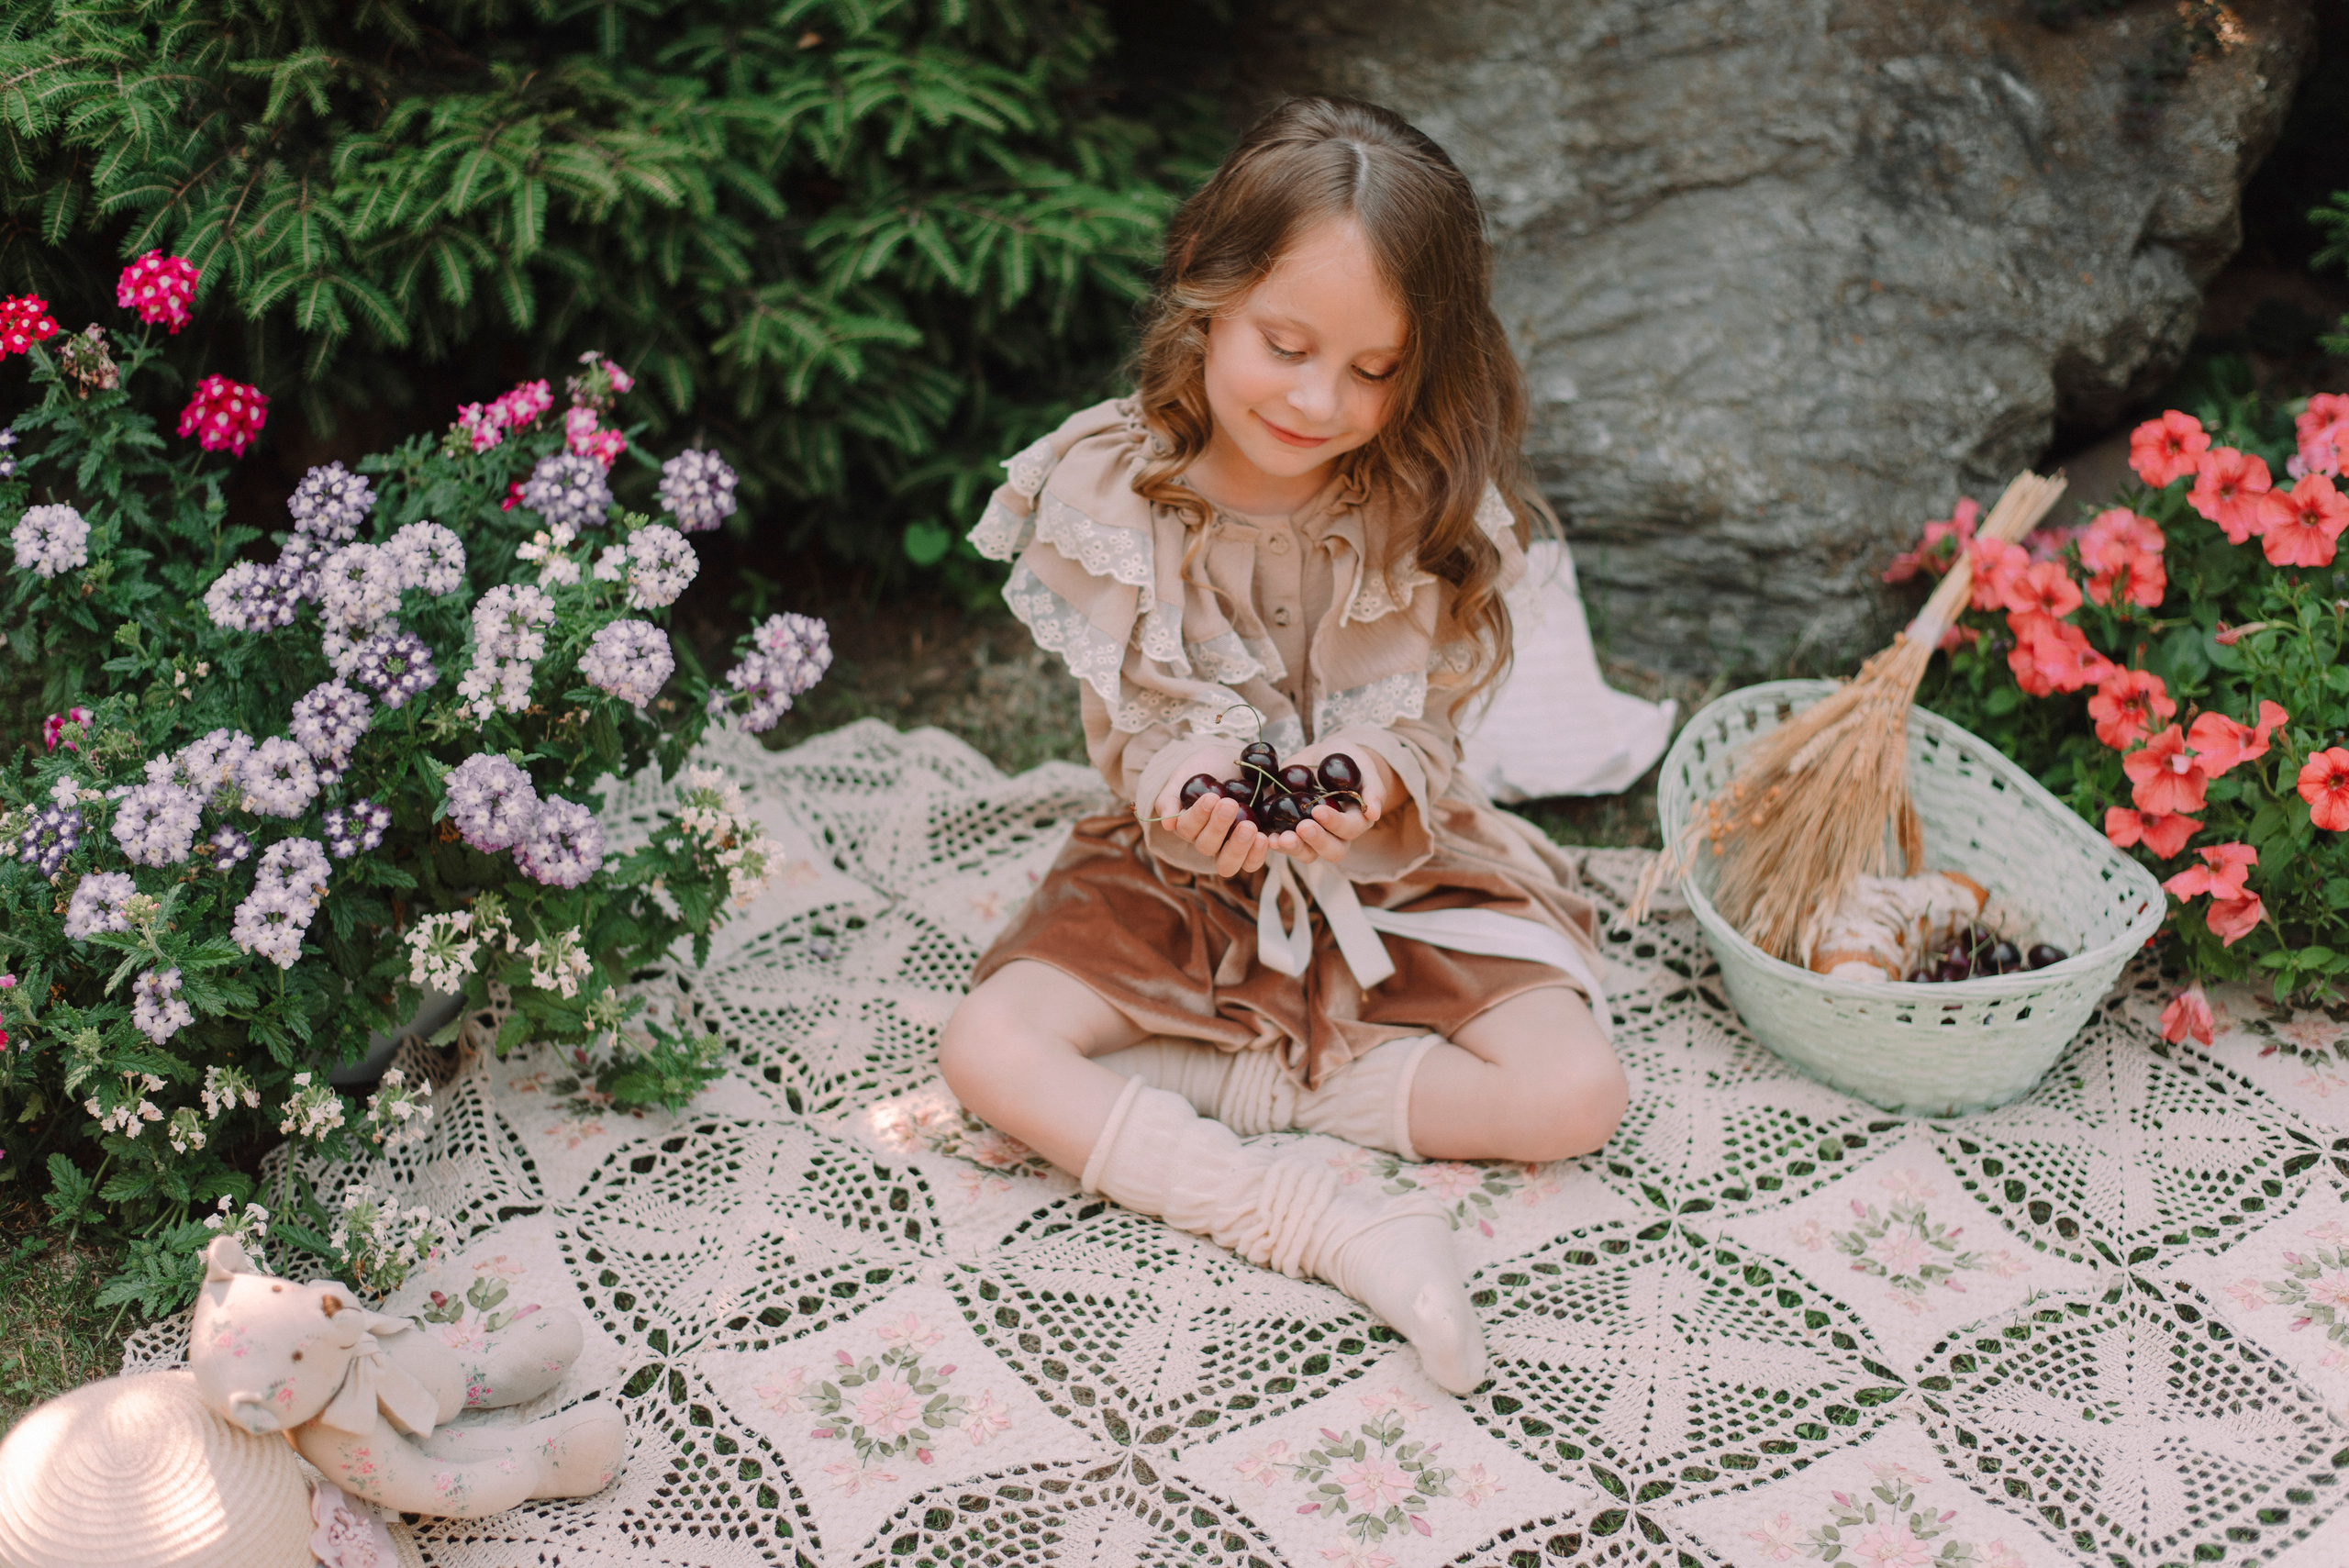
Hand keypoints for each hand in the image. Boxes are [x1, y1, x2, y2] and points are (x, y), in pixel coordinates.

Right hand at [1154, 772, 1273, 878]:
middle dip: (1217, 827)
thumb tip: (1167, 824)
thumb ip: (1171, 797)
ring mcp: (1230, 846)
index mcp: (1189, 825)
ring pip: (1227, 863)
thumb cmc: (1207, 767)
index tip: (1211, 797)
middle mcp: (1207, 840)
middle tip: (1230, 805)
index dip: (1198, 816)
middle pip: (1206, 847)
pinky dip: (1257, 854)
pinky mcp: (1252, 846)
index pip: (1187, 828)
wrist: (1236, 762)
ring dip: (1237, 847)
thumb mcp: (1186, 775)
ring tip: (1249, 826)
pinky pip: (1251, 862)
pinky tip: (1264, 838)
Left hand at [1264, 745, 1391, 865]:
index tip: (1318, 810)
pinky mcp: (1292, 833)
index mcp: (1356, 819)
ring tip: (1280, 839)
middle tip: (1302, 827)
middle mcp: (1337, 834)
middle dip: (1317, 841)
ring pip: (1309, 854)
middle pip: (1333, 851)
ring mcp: (1314, 837)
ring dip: (1295, 849)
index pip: (1350, 829)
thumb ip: (1373, 786)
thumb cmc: (1345, 758)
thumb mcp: (1361, 763)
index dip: (1336, 824)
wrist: (1320, 756)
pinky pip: (1286, 845)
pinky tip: (1267, 837)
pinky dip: (1276, 843)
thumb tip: (1375, 814)